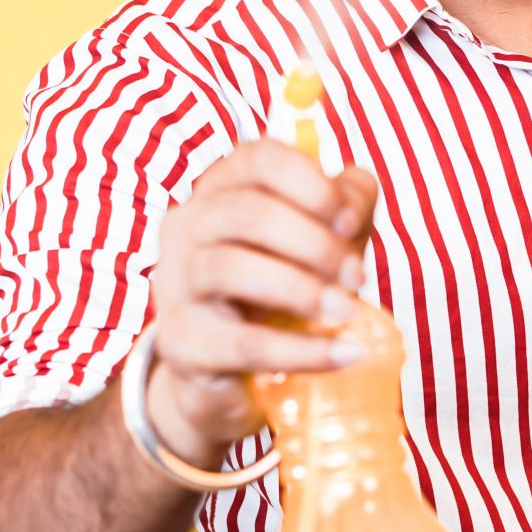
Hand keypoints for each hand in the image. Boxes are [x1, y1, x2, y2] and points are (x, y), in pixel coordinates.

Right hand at [134, 139, 380, 466]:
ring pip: (233, 268)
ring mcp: (175, 283)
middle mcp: (187, 225)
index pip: (258, 159)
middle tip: (357, 277)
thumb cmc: (281, 288)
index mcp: (221, 189)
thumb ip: (347, 209)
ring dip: (302, 289)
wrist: (229, 371)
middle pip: (246, 212)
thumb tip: (351, 208)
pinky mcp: (181, 342)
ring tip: (347, 311)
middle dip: (314, 243)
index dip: (311, 185)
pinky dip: (302, 351)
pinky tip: (344, 353)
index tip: (350, 222)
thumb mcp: (321, 240)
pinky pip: (245, 343)